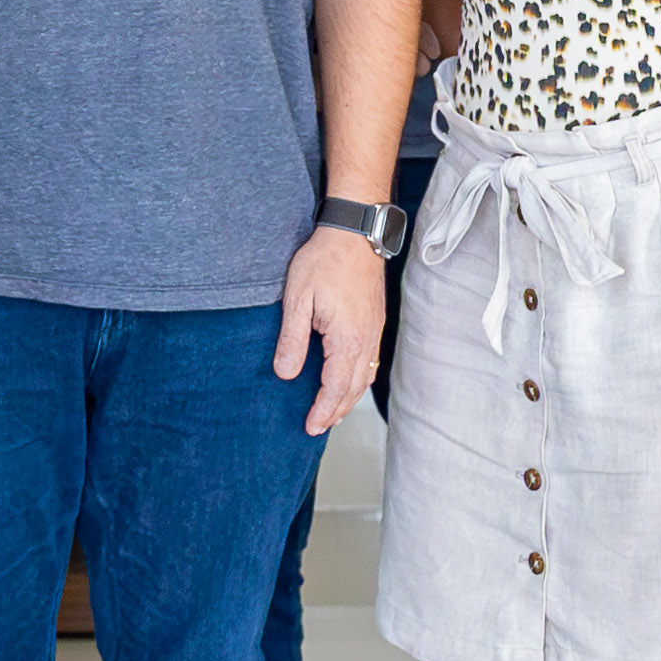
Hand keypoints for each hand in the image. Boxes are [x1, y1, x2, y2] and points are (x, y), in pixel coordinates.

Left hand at [272, 228, 386, 434]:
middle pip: (353, 388)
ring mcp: (374, 330)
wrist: (355, 233)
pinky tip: (350, 381)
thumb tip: (285, 374)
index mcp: (347, 339)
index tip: (310, 427)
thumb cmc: (324, 262)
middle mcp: (366, 339)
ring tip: (333, 412)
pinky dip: (359, 379)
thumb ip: (292, 340)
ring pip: (365, 376)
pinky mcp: (375, 321)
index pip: (335, 387)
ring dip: (349, 398)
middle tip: (318, 427)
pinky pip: (371, 361)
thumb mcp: (298, 300)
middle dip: (336, 411)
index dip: (322, 410)